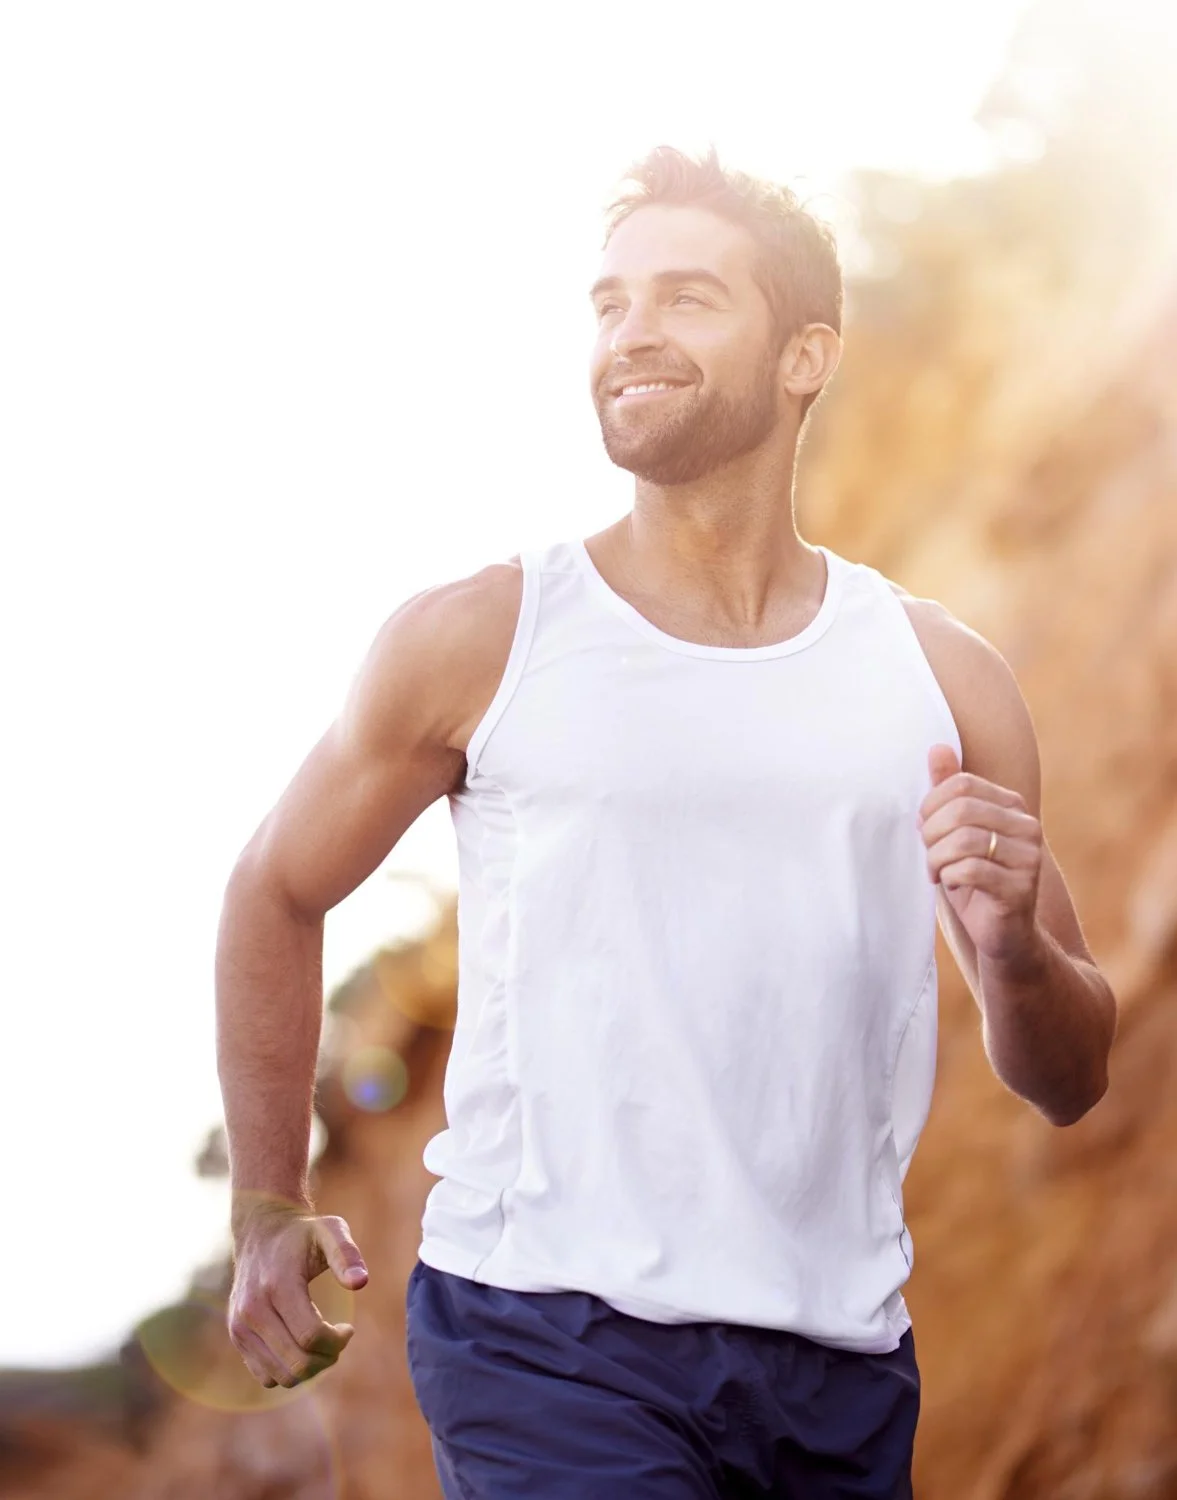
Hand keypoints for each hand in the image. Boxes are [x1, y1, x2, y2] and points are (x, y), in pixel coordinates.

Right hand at [227, 1199, 368, 1388]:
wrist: (261, 1231)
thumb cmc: (303, 1234)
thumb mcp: (331, 1231)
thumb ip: (347, 1255)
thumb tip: (360, 1282)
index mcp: (278, 1285)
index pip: (311, 1336)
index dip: (337, 1340)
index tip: (348, 1328)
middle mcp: (253, 1309)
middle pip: (297, 1362)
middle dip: (327, 1358)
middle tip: (338, 1339)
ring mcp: (240, 1325)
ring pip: (281, 1376)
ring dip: (310, 1369)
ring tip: (322, 1344)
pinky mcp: (236, 1335)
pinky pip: (266, 1377)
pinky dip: (289, 1370)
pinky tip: (300, 1346)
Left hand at [917, 744, 1042, 962]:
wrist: (1002, 934)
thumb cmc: (973, 880)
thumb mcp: (954, 833)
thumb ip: (947, 792)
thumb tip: (937, 747)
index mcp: (1011, 806)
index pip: (961, 784)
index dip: (931, 806)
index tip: (925, 830)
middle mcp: (1027, 826)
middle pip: (961, 810)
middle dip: (931, 834)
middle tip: (928, 855)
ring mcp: (1028, 858)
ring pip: (963, 840)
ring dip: (937, 858)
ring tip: (937, 871)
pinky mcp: (1021, 888)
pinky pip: (970, 870)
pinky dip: (949, 877)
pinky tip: (951, 885)